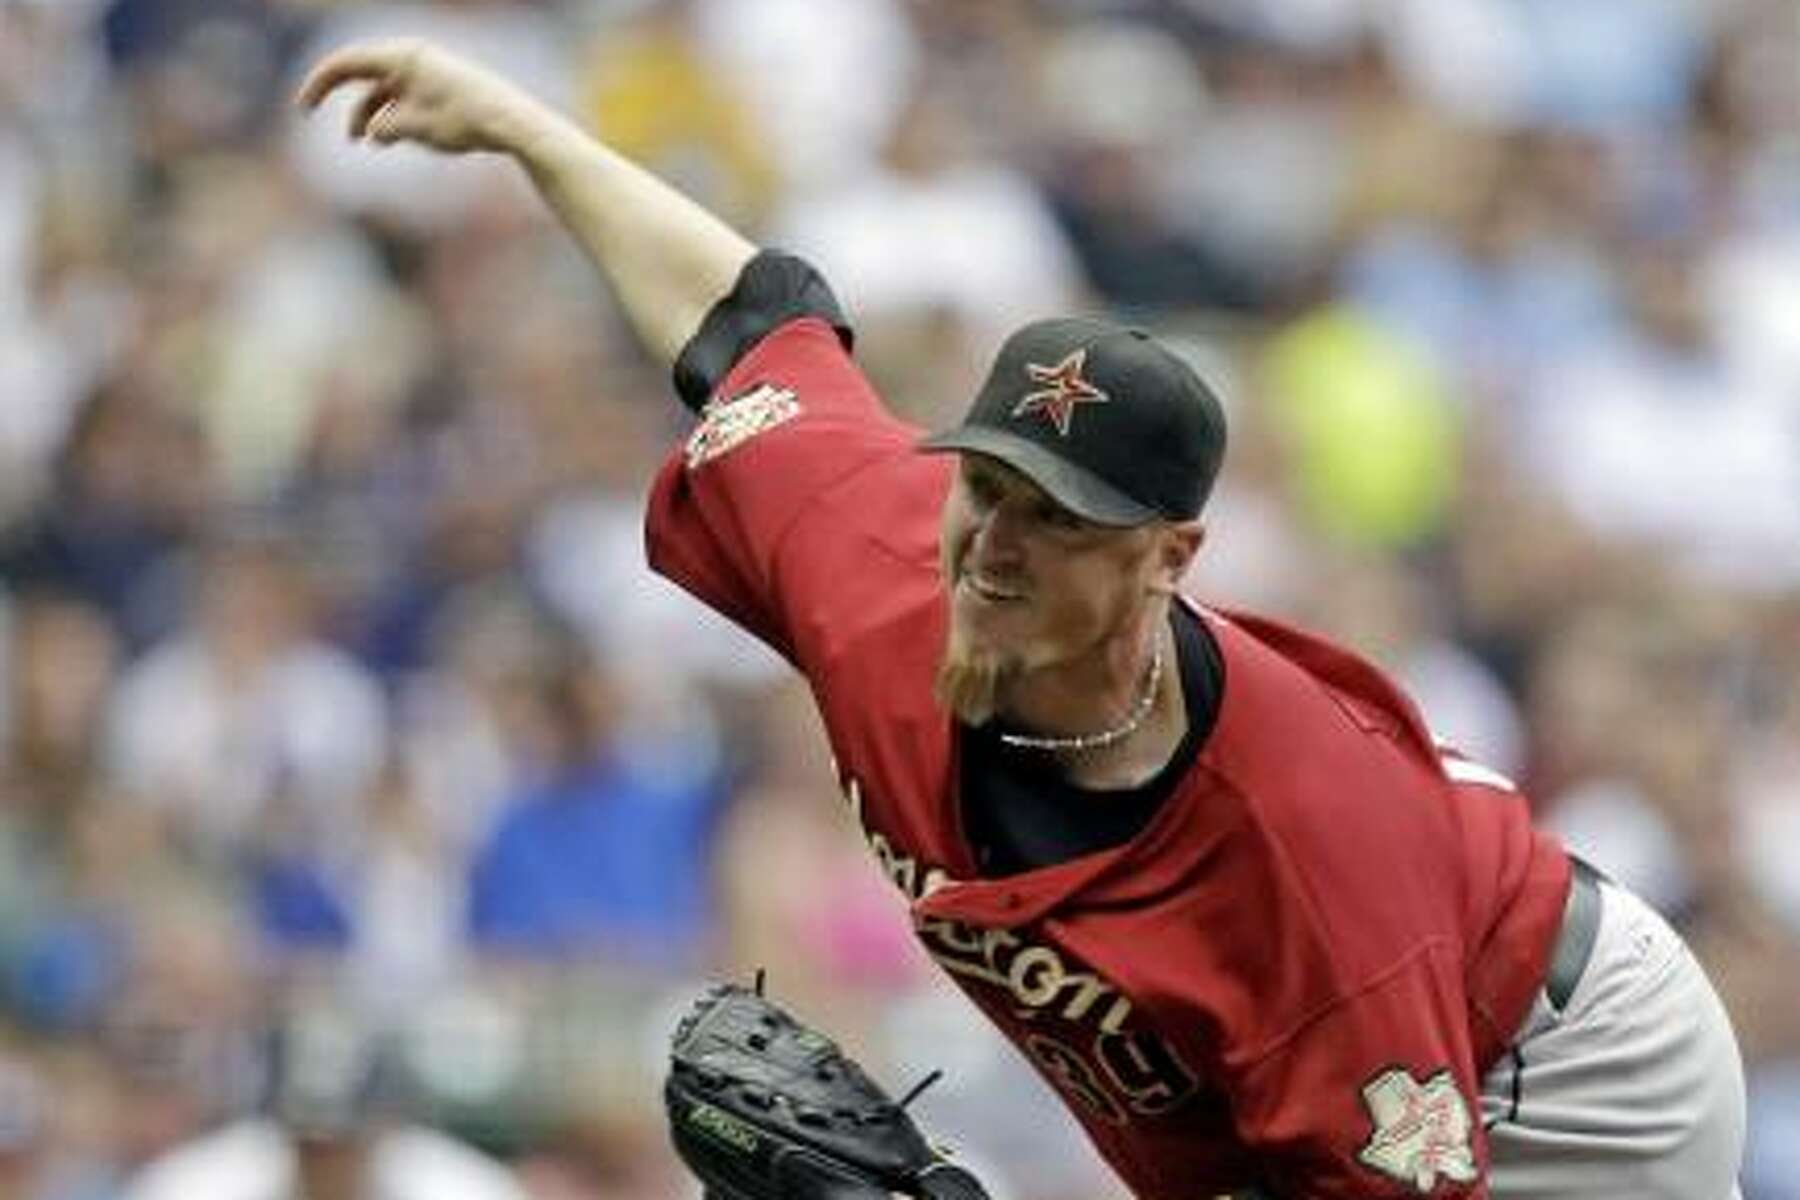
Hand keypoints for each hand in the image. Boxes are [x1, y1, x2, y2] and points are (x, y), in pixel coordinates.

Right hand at [295, 38, 543, 155]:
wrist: (514, 123)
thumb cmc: (466, 121)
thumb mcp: (417, 127)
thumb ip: (386, 127)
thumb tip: (376, 132)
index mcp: (402, 57)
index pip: (347, 63)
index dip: (320, 84)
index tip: (304, 110)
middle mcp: (413, 59)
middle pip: (365, 78)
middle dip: (350, 106)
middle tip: (340, 136)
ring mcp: (428, 72)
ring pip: (386, 91)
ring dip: (372, 116)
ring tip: (366, 142)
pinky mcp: (441, 87)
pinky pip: (405, 98)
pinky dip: (394, 116)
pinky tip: (390, 139)